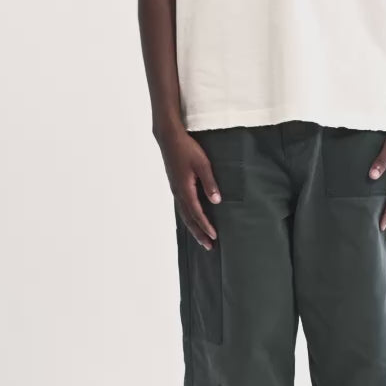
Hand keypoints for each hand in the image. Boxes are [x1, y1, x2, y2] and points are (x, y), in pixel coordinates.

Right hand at [157, 126, 221, 249]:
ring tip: (201, 239)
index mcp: (185, 189)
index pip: (197, 213)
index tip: (214, 237)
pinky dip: (188, 218)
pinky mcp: (175, 186)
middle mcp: (178, 193)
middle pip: (189, 219)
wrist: (169, 138)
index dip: (206, 226)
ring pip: (184, 214)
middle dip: (199, 233)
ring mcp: (175, 190)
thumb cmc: (186, 149)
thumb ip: (210, 183)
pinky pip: (182, 207)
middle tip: (208, 246)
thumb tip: (217, 201)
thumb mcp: (202, 164)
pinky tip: (192, 220)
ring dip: (193, 228)